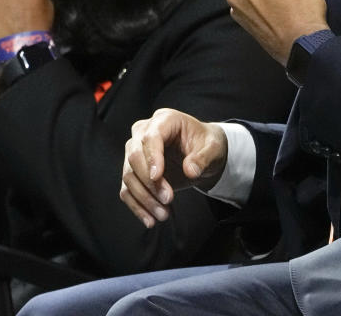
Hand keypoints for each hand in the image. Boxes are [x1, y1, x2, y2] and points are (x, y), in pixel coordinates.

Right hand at [120, 109, 227, 227]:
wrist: (202, 153)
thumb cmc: (207, 144)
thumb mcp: (213, 148)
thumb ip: (203, 157)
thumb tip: (190, 170)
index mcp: (164, 120)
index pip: (150, 137)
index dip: (151, 157)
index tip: (157, 177)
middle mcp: (144, 132)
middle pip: (134, 156)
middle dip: (149, 182)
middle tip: (168, 200)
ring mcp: (135, 151)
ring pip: (129, 175)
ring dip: (144, 198)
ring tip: (163, 215)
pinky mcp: (134, 171)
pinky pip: (127, 189)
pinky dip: (137, 206)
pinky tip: (150, 220)